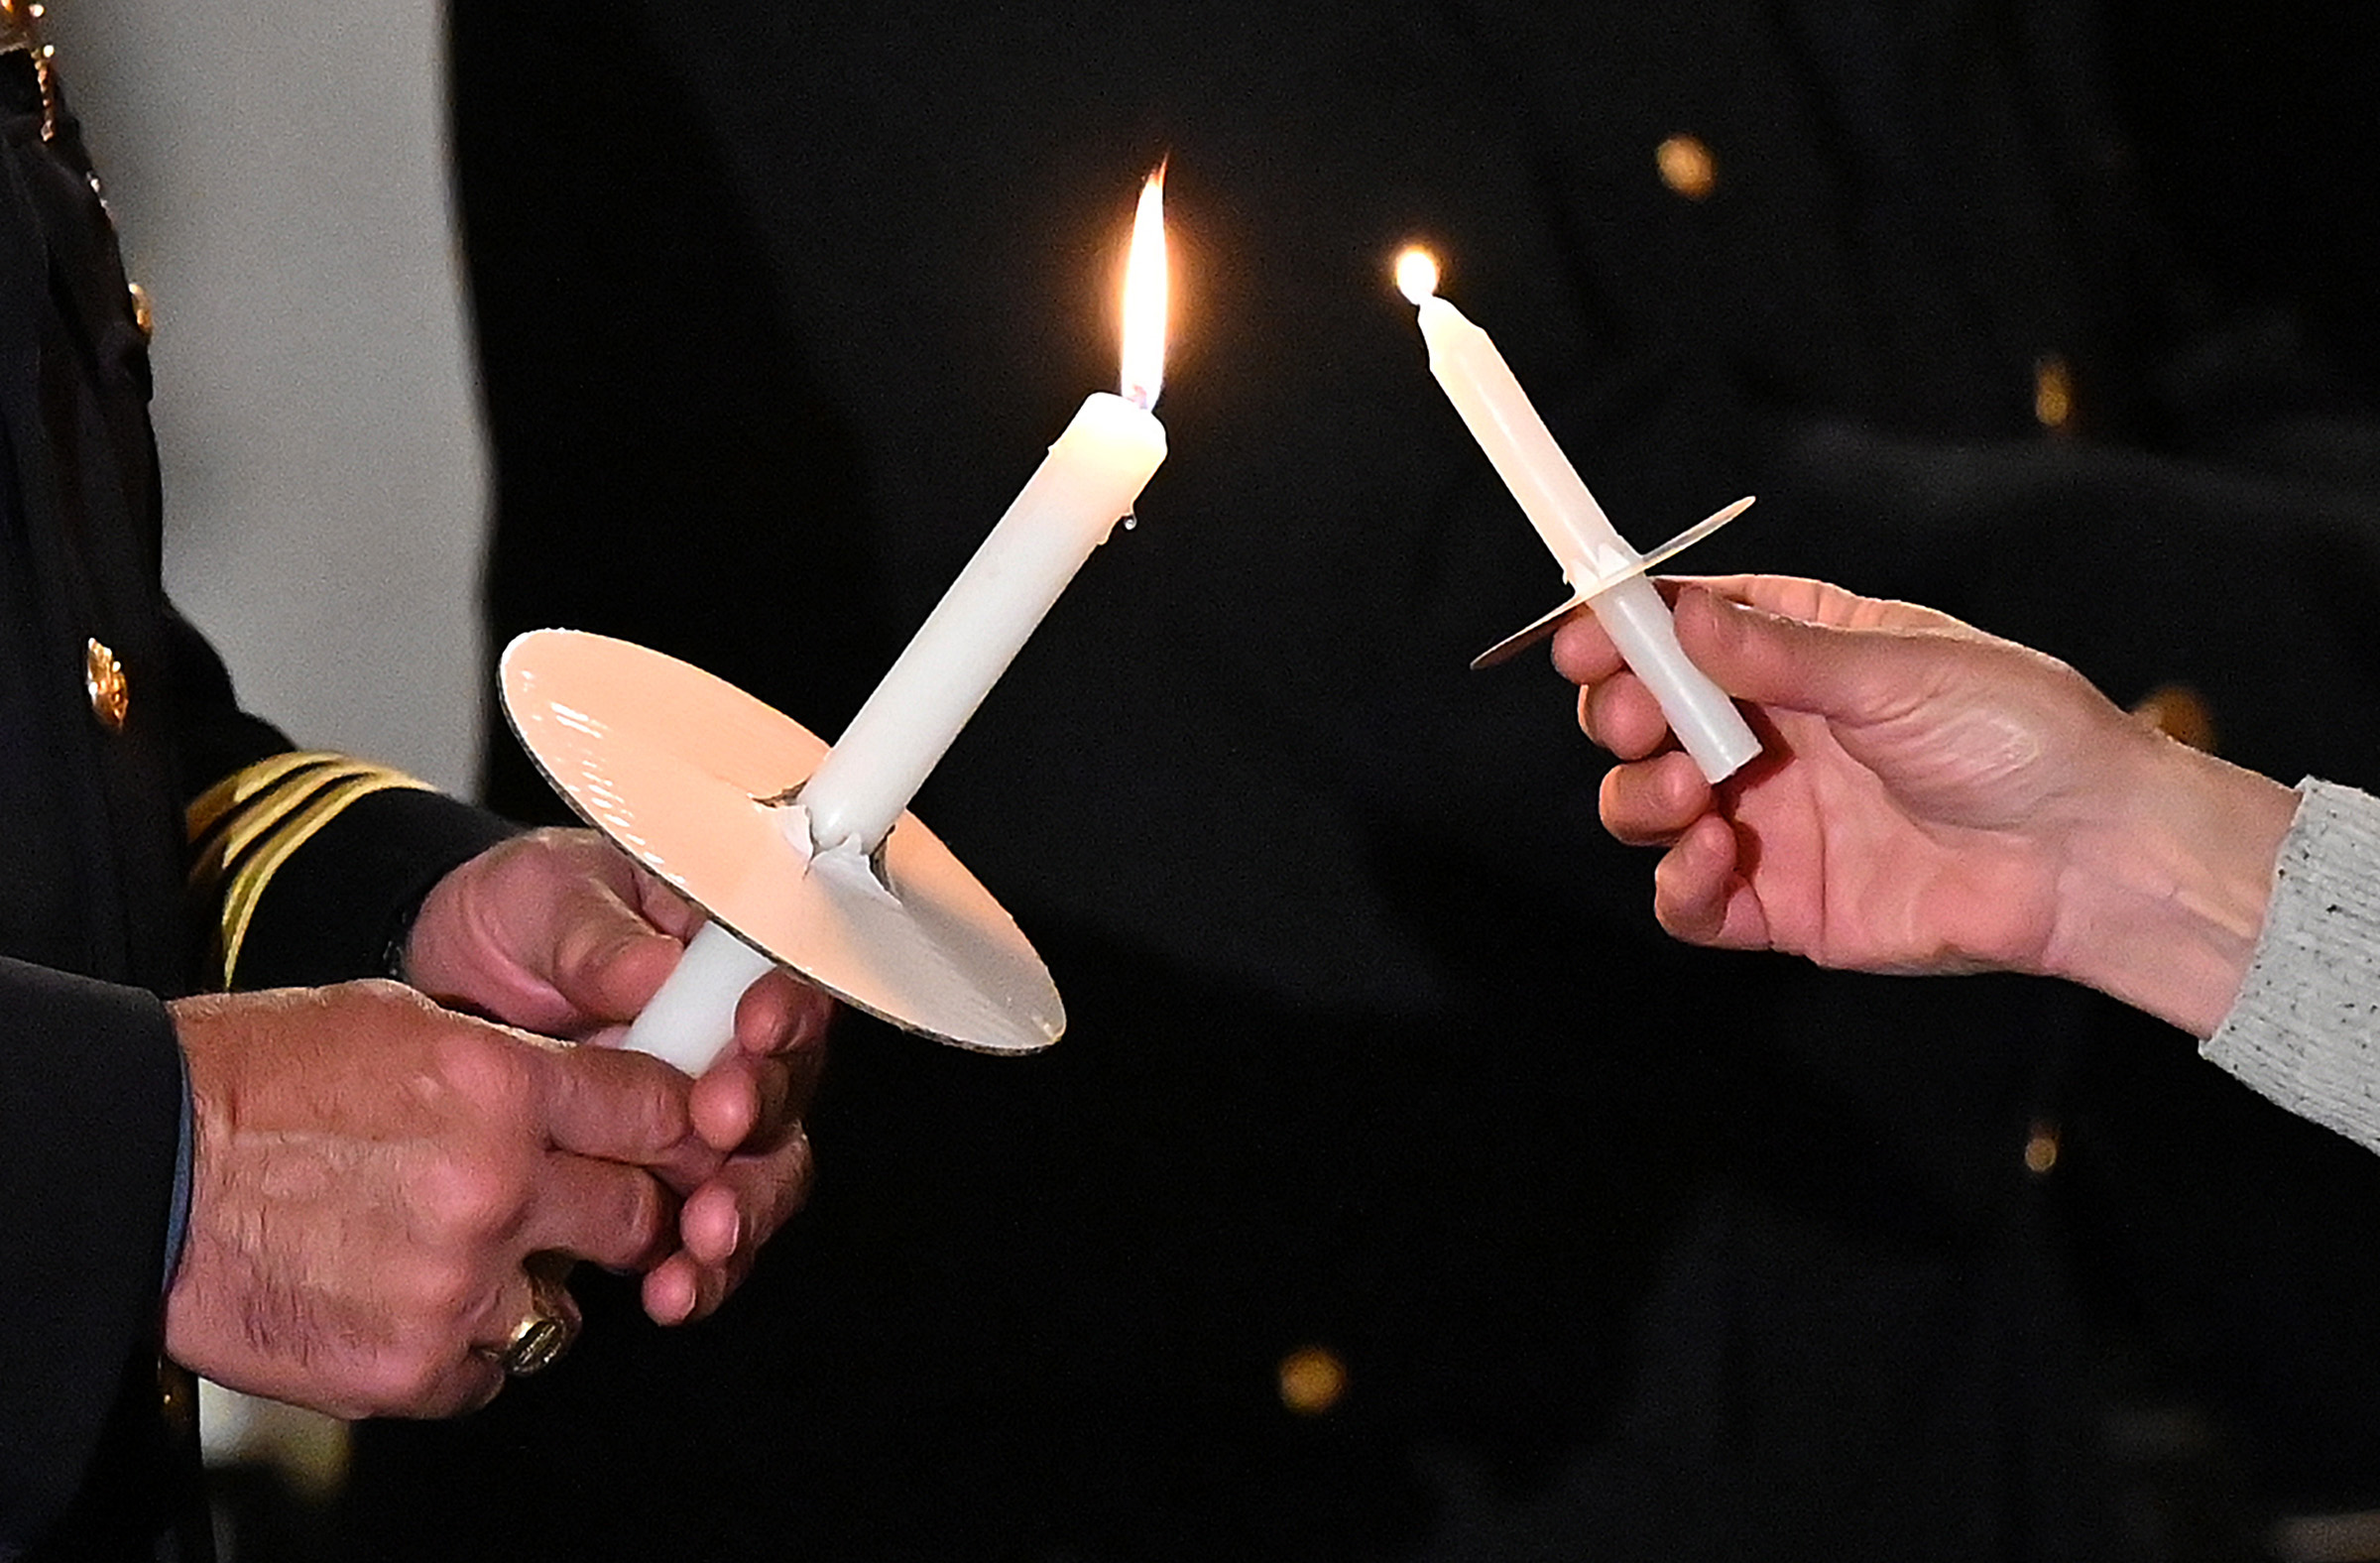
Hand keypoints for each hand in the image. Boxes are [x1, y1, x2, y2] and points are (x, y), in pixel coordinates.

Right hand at [164, 980, 713, 1416]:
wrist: (142, 1169)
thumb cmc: (255, 1082)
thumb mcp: (403, 1022)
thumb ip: (513, 1067)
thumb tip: (589, 1094)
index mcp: (501, 1086)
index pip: (657, 1113)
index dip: (676, 1130)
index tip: (676, 1142)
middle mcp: (495, 1186)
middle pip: (638, 1217)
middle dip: (625, 1215)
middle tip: (590, 1211)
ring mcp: (456, 1284)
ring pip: (567, 1309)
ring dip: (535, 1289)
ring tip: (467, 1259)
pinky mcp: (409, 1365)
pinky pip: (492, 1373)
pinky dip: (467, 1352)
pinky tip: (414, 1307)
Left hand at [402, 828, 832, 1322]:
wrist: (437, 984)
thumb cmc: (518, 914)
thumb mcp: (548, 897)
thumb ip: (599, 939)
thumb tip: (655, 973)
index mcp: (725, 963)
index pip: (785, 989)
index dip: (783, 1017)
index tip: (752, 1031)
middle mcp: (730, 1048)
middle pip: (786, 1097)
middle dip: (760, 1124)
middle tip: (718, 1132)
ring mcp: (697, 1123)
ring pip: (756, 1180)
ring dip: (739, 1214)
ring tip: (702, 1240)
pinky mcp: (653, 1186)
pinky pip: (693, 1238)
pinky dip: (692, 1272)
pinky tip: (670, 1291)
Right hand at [1551, 576, 2295, 1034]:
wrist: (2092, 858)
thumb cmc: (2021, 737)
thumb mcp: (1898, 670)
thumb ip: (1778, 652)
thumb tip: (1678, 613)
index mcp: (1803, 651)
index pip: (1685, 628)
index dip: (1623, 631)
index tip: (1585, 637)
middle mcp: (1773, 732)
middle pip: (1644, 715)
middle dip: (1620, 713)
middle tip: (1639, 718)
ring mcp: (1769, 819)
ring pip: (1645, 805)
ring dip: (1640, 794)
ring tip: (1690, 793)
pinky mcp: (1780, 903)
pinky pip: (1688, 900)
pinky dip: (1678, 881)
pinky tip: (1714, 856)